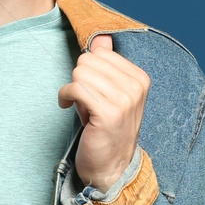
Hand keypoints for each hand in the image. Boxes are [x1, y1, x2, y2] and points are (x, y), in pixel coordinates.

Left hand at [57, 34, 148, 189]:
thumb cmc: (107, 127)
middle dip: (80, 79)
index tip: (93, 90)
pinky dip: (65, 96)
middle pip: (88, 60)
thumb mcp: (111, 92)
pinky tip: (67, 106)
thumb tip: (102, 38)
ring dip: (72, 90)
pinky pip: (76, 88)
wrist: (111, 166)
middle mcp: (135, 87)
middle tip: (86, 100)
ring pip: (80, 73)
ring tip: (80, 106)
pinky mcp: (108, 113)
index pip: (100, 53)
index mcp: (140, 78)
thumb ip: (107, 64)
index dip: (89, 70)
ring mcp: (124, 100)